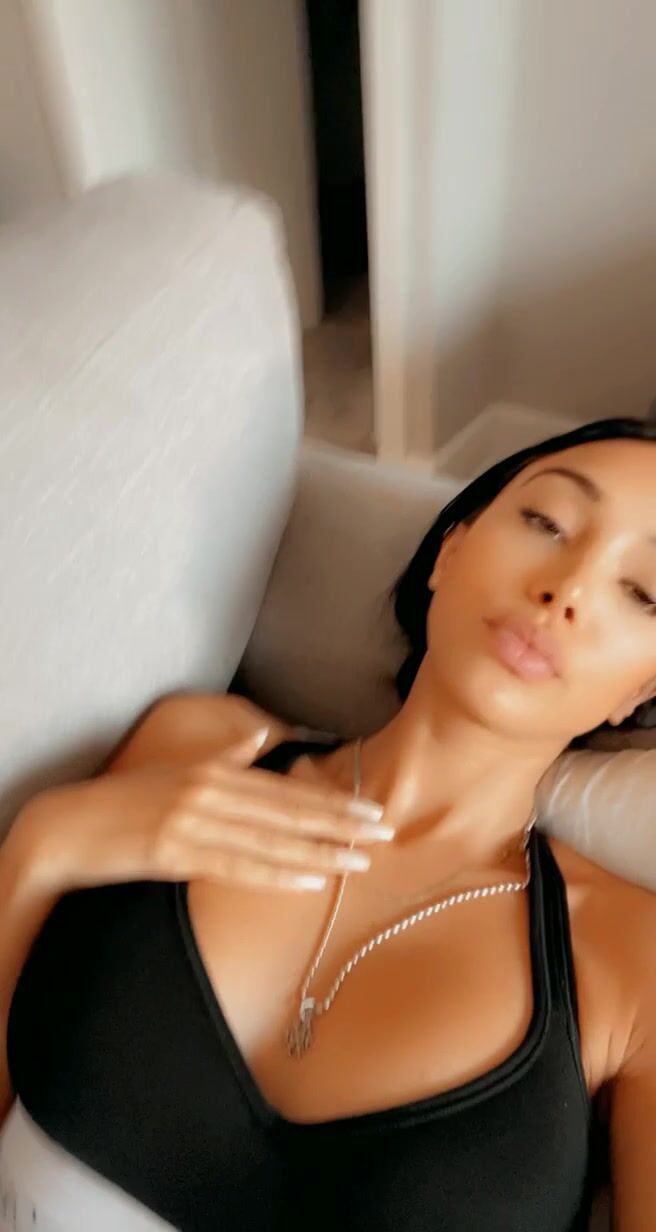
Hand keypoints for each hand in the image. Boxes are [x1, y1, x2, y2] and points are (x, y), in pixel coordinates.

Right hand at [12, 729, 392, 896]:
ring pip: (269, 841)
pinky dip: (274, 875)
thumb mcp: (177, 768)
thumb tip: (261, 736)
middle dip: (340, 824)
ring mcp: (192, 820)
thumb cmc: (127, 800)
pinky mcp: (172, 851)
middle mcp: (210, 789)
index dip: (333, 800)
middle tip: (386, 833)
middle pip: (288, 811)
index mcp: (215, 769)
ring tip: (358, 863)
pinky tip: (308, 881)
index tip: (373, 810)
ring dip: (319, 853)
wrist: (68, 826)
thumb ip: (223, 755)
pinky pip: (234, 866)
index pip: (287, 788)